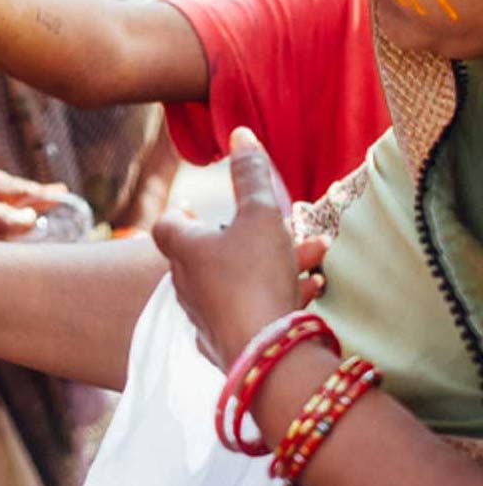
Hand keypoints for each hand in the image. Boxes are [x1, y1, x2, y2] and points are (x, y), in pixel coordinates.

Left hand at [151, 128, 329, 369]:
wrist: (264, 351)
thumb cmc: (254, 276)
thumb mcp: (260, 215)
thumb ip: (251, 175)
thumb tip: (239, 133)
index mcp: (183, 250)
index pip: (167, 224)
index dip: (180, 213)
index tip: (195, 208)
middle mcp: (186, 284)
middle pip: (213, 252)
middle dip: (254, 237)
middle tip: (285, 230)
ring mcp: (205, 316)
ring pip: (240, 280)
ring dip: (276, 264)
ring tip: (317, 257)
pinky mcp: (227, 344)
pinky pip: (251, 311)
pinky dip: (278, 295)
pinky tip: (310, 291)